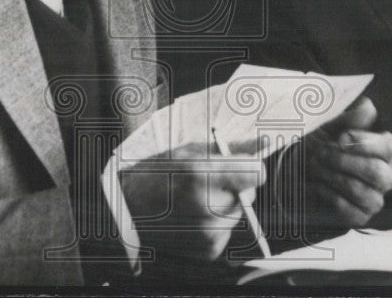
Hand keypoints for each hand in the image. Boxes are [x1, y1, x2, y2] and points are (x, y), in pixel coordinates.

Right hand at [119, 144, 265, 260]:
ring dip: (223, 207)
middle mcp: (208, 207)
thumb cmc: (156, 174)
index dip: (248, 168)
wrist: (127, 211)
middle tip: (203, 186)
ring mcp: (209, 233)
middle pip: (248, 194)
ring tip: (194, 203)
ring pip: (237, 214)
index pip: (256, 173)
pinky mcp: (209, 250)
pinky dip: (215, 226)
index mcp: (202, 174)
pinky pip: (227, 232)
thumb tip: (264, 141)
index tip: (236, 167)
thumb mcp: (190, 150)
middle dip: (232, 188)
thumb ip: (231, 147)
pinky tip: (192, 219)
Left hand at [298, 96, 391, 227]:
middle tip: (320, 152)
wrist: (302, 172)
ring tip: (315, 166)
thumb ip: (351, 117)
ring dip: (334, 177)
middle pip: (378, 173)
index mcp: (384, 149)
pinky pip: (351, 211)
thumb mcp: (333, 125)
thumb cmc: (324, 143)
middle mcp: (385, 175)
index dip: (365, 143)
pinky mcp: (361, 216)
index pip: (390, 147)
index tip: (341, 137)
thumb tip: (367, 106)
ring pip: (364, 193)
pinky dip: (330, 196)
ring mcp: (375, 198)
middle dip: (344, 162)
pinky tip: (316, 185)